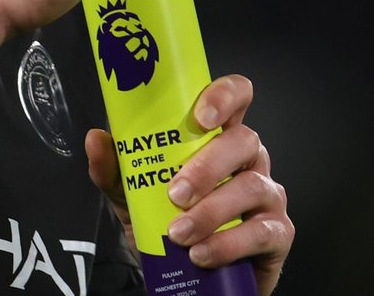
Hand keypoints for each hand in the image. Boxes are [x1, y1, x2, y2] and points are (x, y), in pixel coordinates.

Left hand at [85, 74, 292, 295]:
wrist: (187, 280)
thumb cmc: (167, 223)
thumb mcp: (132, 196)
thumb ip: (115, 169)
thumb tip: (96, 139)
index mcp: (218, 138)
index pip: (235, 97)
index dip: (224, 96)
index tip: (200, 116)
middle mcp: (248, 159)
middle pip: (244, 141)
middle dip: (208, 166)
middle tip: (175, 194)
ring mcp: (267, 193)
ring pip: (252, 187)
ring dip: (211, 211)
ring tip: (179, 234)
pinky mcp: (277, 233)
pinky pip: (261, 232)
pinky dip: (227, 244)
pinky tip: (201, 254)